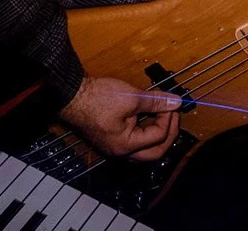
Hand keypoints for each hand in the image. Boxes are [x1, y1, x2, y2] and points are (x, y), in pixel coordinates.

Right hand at [59, 75, 180, 160]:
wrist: (72, 95)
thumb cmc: (96, 98)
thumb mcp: (132, 97)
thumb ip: (157, 102)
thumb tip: (175, 102)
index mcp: (125, 145)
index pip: (158, 136)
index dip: (168, 118)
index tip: (170, 103)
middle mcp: (120, 151)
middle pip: (155, 152)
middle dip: (168, 133)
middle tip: (173, 114)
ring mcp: (115, 147)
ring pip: (146, 149)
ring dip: (158, 133)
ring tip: (162, 113)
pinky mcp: (112, 139)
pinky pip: (135, 141)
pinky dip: (146, 130)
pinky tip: (148, 115)